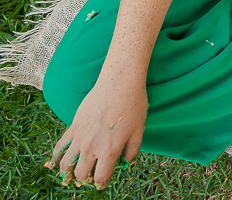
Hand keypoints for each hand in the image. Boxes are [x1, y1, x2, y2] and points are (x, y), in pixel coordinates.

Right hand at [47, 73, 145, 189]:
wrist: (119, 84)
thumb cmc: (133, 105)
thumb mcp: (139, 130)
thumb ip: (132, 149)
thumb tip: (126, 161)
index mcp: (109, 151)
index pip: (101, 177)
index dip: (102, 182)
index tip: (103, 181)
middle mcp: (92, 148)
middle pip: (81, 174)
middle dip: (85, 178)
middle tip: (90, 174)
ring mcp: (80, 138)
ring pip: (66, 164)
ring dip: (67, 171)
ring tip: (71, 172)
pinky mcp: (73, 127)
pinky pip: (60, 146)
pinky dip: (56, 156)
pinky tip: (58, 160)